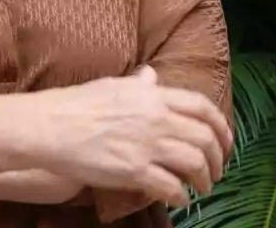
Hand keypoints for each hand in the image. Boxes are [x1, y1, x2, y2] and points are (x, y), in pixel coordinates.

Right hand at [34, 66, 232, 206]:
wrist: (50, 126)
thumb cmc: (75, 104)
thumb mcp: (111, 86)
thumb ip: (138, 85)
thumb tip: (151, 77)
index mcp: (152, 95)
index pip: (202, 107)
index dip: (221, 126)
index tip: (225, 141)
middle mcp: (156, 118)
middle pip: (205, 138)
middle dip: (218, 158)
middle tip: (216, 170)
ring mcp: (147, 145)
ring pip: (196, 163)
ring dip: (205, 180)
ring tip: (201, 187)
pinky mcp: (135, 171)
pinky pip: (172, 187)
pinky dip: (181, 196)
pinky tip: (178, 199)